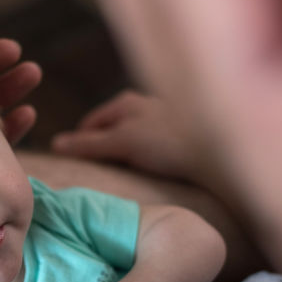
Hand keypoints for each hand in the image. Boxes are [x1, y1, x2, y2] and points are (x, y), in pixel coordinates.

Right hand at [51, 90, 199, 181]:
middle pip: (113, 130)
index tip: (75, 167)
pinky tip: (151, 176)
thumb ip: (88, 144)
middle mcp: (145, 106)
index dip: (80, 144)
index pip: (91, 124)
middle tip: (98, 176)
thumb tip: (55, 144)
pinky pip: (154, 149)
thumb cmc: (170, 141)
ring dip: (126, 156)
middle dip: (103, 149)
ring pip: (134, 139)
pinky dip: (146, 161)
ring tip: (124, 178)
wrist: (225, 148)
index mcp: (126, 102)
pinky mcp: (184, 138)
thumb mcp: (122, 142)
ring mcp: (166, 120)